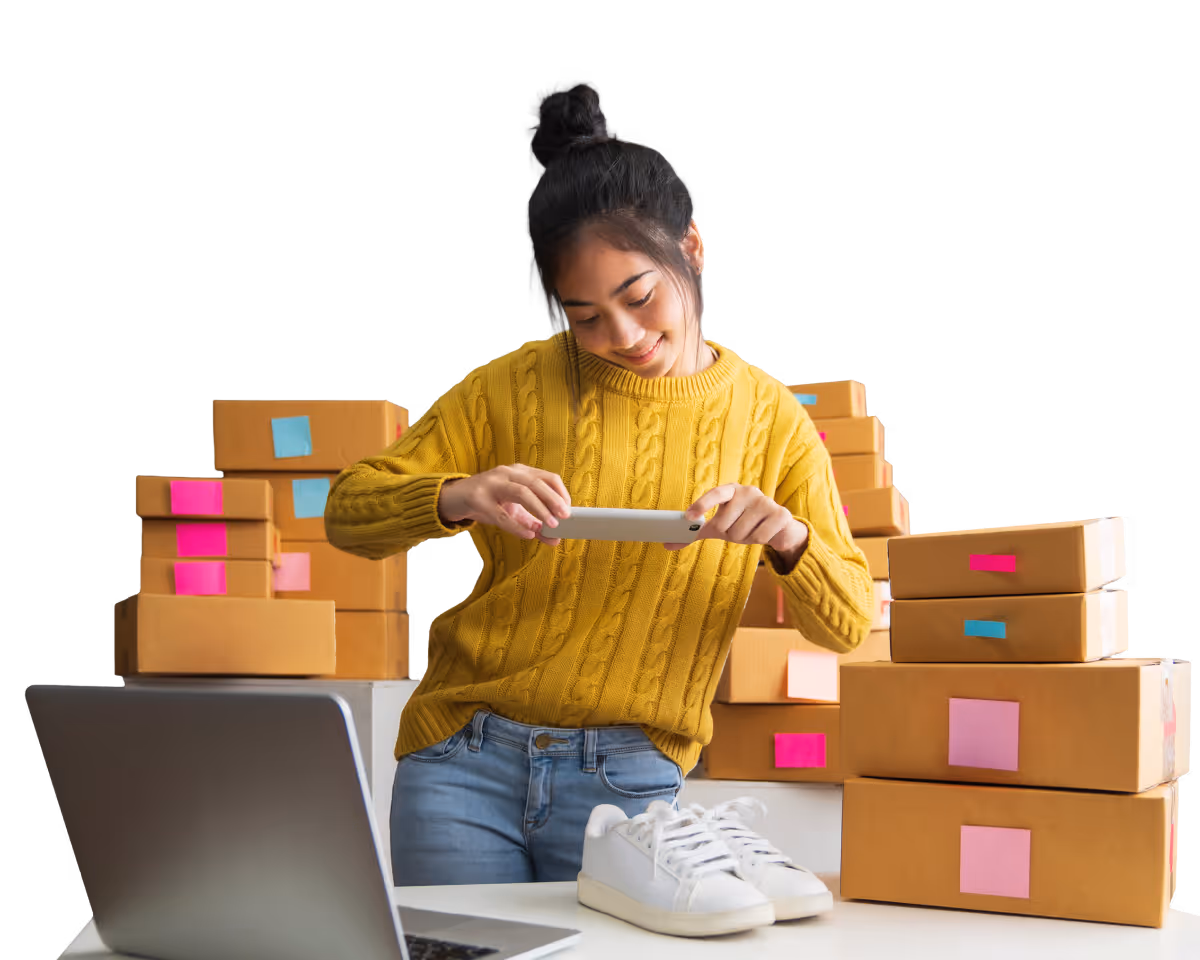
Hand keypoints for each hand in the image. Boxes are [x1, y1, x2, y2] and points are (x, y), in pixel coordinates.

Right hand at [441, 465, 571, 545]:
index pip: (547, 477)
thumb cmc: (488, 501)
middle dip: (553, 500)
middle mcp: (507, 474)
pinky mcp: (478, 499)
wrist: (454, 498)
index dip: (561, 493)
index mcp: (519, 472)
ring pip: (521, 492)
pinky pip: (500, 513)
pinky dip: (516, 525)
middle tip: (564, 517)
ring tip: (550, 525)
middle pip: (536, 483)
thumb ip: (533, 523)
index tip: (568, 510)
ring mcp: (492, 484)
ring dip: (539, 508)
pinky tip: (528, 534)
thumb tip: (555, 539)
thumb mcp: (513, 511)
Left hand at [663, 483, 803, 552]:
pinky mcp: (781, 514)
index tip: (688, 516)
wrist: (778, 527)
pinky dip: (759, 541)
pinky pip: (759, 537)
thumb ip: (696, 533)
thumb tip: (667, 544)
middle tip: (737, 529)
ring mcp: (766, 501)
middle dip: (729, 534)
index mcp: (731, 490)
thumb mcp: (719, 527)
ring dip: (744, 539)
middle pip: (725, 524)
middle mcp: (748, 491)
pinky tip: (764, 534)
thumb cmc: (743, 523)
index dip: (701, 504)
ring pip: (741, 533)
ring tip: (752, 531)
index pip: (715, 494)